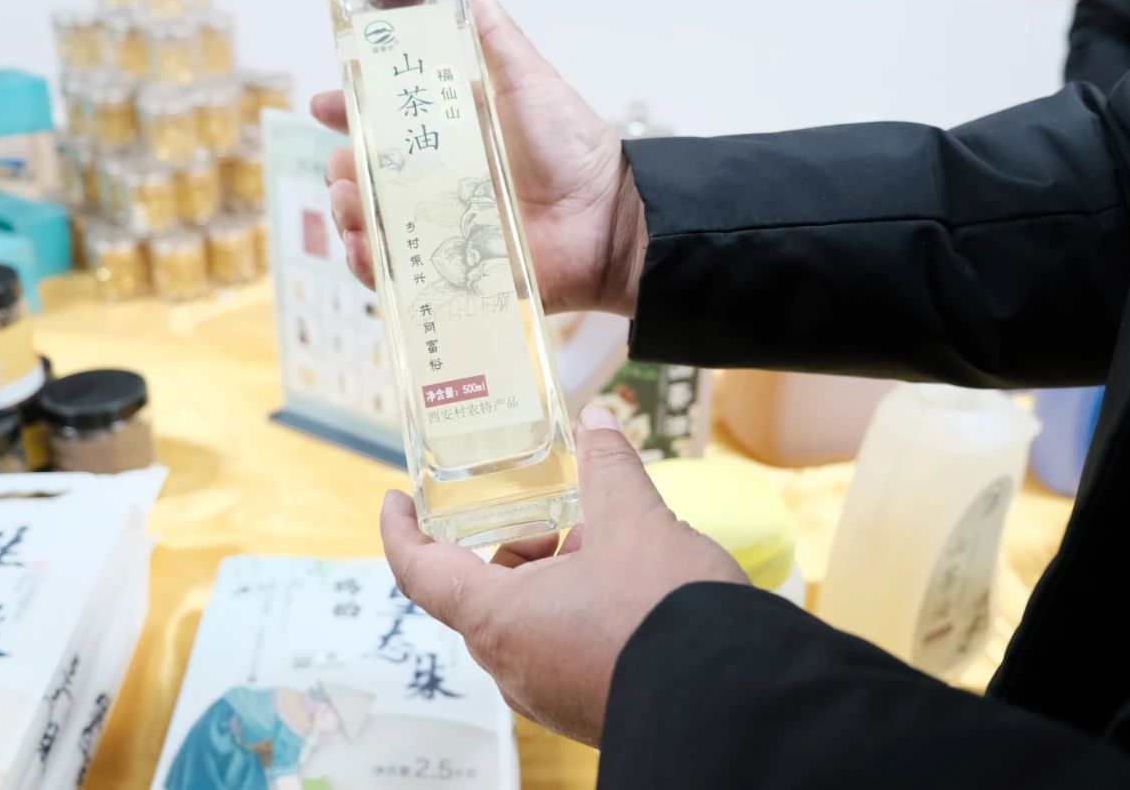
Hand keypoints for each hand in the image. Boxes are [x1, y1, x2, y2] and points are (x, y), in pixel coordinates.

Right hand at [311, 0, 647, 315]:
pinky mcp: (454, 274)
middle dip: (343, 170)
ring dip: (349, 216)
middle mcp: (443, 185)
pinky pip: (399, 276)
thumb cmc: (575, 147)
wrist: (608, 217)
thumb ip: (498, 41)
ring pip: (376, 226)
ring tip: (352, 206)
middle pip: (370, 178)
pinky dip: (371, 266)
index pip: (387, 123)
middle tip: (346, 165)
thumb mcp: (531, 83)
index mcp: (454, 138)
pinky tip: (363, 250)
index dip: (350, 112)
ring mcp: (445, 231)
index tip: (323, 106)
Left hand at [380, 406, 748, 746]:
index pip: (422, 574)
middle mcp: (514, 667)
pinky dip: (577, 613)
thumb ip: (609, 467)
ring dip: (553, 579)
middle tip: (557, 517)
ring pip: (528, 623)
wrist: (733, 696)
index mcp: (500, 621)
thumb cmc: (665, 614)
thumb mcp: (634, 521)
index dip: (401, 533)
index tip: (396, 502)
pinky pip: (561, 651)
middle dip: (514, 547)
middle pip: (483, 595)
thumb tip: (596, 421)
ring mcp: (550, 694)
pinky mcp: (588, 708)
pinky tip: (628, 586)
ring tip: (607, 545)